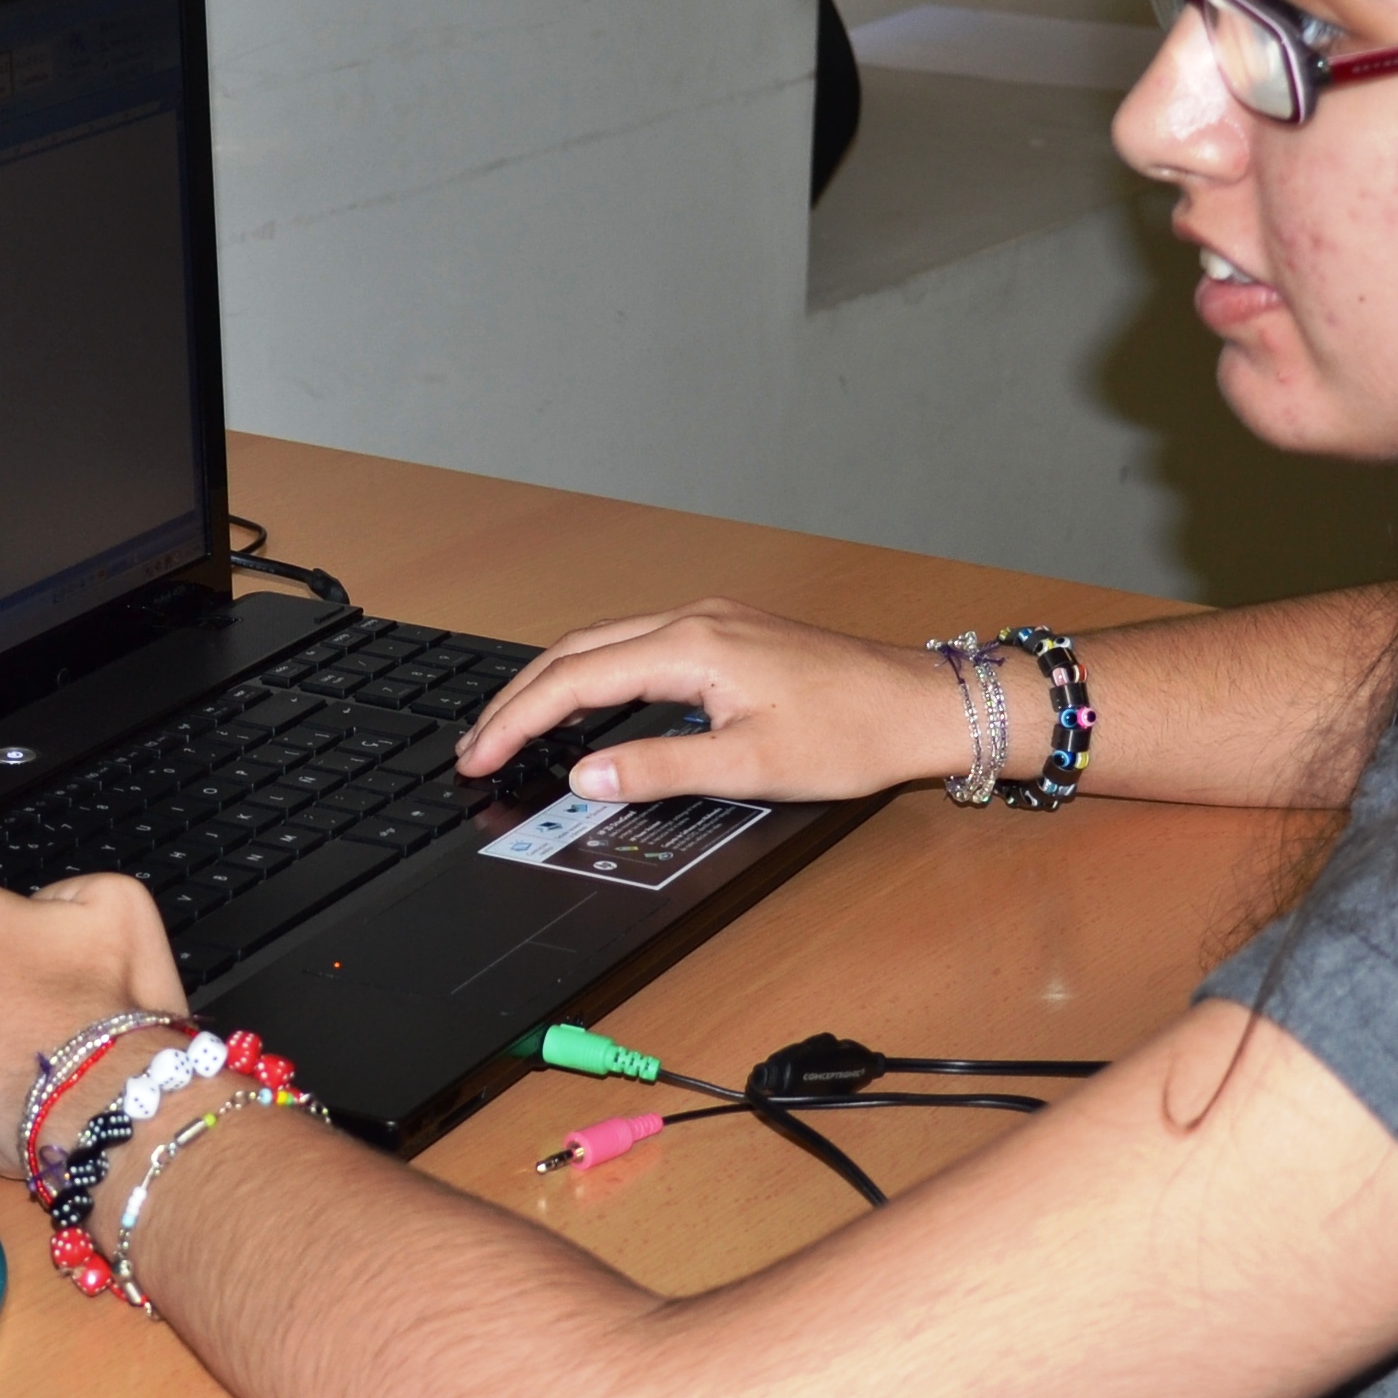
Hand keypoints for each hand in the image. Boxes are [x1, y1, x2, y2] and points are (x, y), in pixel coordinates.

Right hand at [454, 597, 969, 807]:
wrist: (921, 705)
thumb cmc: (852, 732)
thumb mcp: (749, 767)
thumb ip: (657, 770)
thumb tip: (583, 777)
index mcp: (690, 647)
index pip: (574, 680)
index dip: (516, 721)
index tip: (478, 757)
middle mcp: (693, 621)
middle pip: (576, 652)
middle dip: (517, 699)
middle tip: (476, 747)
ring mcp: (711, 622)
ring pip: (604, 644)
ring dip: (552, 685)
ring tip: (513, 729)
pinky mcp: (728, 635)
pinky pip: (637, 647)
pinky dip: (594, 676)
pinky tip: (584, 704)